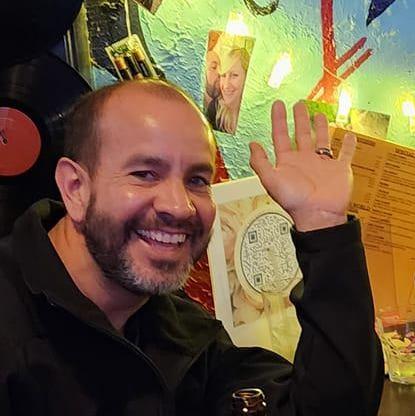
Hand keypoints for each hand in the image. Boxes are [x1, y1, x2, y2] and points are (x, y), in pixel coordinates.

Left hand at [249, 100, 355, 231]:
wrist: (317, 215)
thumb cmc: (294, 200)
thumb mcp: (270, 180)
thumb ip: (260, 162)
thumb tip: (251, 144)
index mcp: (287, 161)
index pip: (281, 135)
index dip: (279, 120)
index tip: (278, 105)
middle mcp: (304, 160)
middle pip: (301, 134)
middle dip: (300, 118)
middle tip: (299, 104)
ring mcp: (322, 164)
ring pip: (322, 140)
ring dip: (320, 127)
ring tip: (319, 114)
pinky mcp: (339, 169)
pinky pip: (345, 153)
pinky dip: (349, 144)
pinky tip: (348, 134)